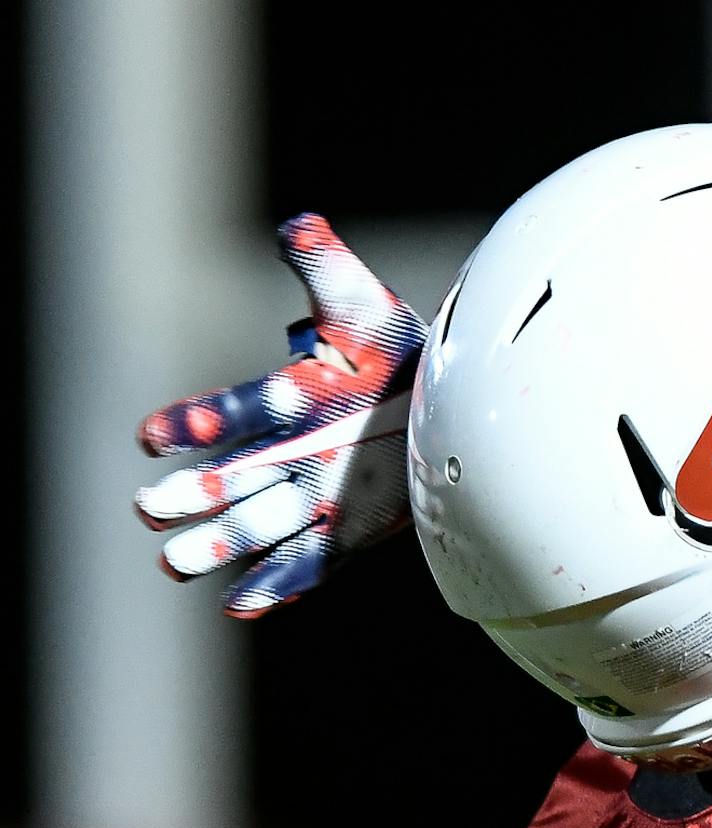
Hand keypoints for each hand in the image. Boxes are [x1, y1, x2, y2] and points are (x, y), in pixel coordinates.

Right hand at [135, 215, 424, 617]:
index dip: (198, 420)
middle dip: (191, 492)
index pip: (234, 411)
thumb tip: (296, 224)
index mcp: (284, 400)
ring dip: (216, 542)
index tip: (156, 432)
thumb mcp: (359, 302)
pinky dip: (276, 584)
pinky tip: (242, 604)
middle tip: (153, 504)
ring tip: (175, 561)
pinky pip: (305, 564)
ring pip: (253, 525)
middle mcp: (285, 453)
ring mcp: (311, 495)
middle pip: (230, 478)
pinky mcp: (342, 532)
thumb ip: (324, 264)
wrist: (442, 397)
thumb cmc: (390, 348)